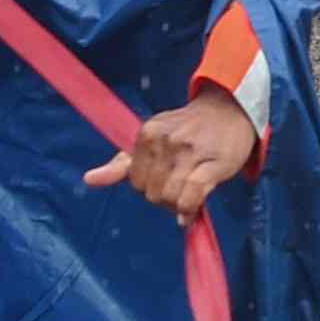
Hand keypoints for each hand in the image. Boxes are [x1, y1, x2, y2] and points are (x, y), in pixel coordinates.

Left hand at [89, 96, 259, 218]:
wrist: (230, 111)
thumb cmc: (189, 129)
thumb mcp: (153, 139)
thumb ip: (122, 163)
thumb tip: (88, 180)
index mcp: (148, 134)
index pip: (136, 183)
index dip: (151, 188)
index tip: (167, 179)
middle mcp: (166, 141)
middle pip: (152, 194)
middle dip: (165, 199)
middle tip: (181, 187)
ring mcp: (190, 152)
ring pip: (170, 198)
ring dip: (178, 205)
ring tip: (189, 195)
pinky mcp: (213, 164)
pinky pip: (191, 197)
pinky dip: (190, 208)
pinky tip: (194, 209)